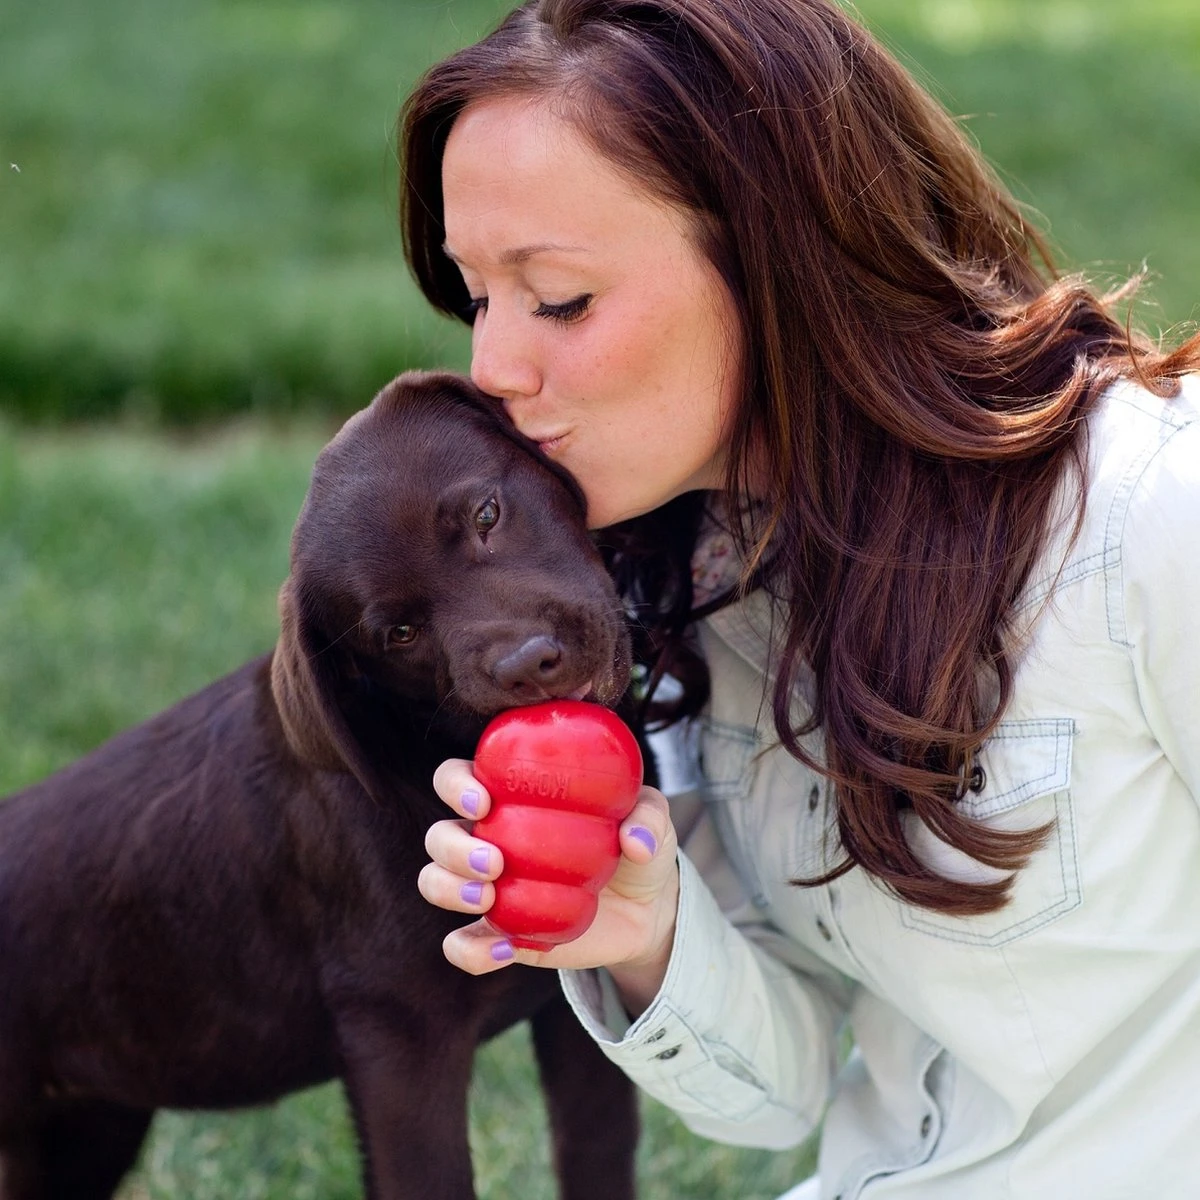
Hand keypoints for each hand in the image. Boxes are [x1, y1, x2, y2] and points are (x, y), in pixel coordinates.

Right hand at [420, 758, 679, 1006]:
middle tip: (494, 861)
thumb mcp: (652, 819)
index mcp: (512, 798)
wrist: (648, 911)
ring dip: (449, 889)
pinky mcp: (500, 935)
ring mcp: (490, 889)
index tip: (484, 801)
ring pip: (436, 882)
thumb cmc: (639, 844)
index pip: (456, 778)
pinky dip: (470, 950)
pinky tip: (506, 949)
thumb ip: (647, 816)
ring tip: (490, 898)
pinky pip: (463, 946)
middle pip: (439, 835)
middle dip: (452, 847)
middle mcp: (488, 838)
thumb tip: (633, 841)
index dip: (456, 784)